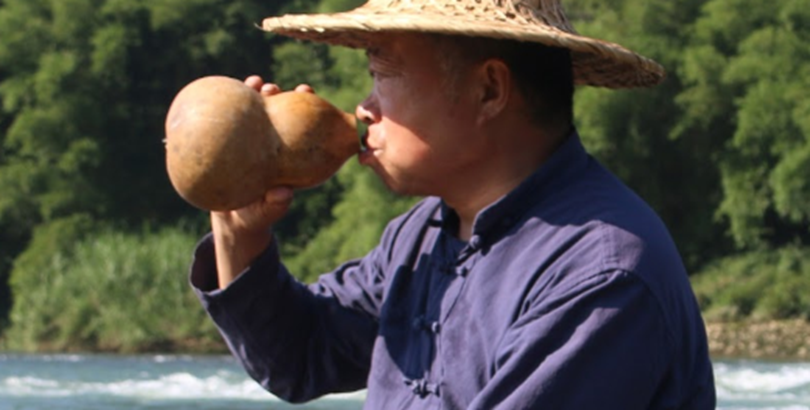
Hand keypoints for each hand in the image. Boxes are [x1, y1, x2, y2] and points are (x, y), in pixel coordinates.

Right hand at [209, 76, 313, 287]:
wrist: (232, 220)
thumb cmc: (255, 216)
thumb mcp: (264, 214)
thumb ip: (274, 207)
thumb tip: (284, 194)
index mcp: (290, 154)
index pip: (301, 124)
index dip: (307, 106)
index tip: (306, 91)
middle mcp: (273, 142)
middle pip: (279, 111)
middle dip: (280, 93)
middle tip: (274, 88)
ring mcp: (252, 140)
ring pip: (255, 111)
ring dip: (255, 93)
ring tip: (254, 83)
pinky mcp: (233, 142)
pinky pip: (228, 122)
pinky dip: (224, 108)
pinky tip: (217, 95)